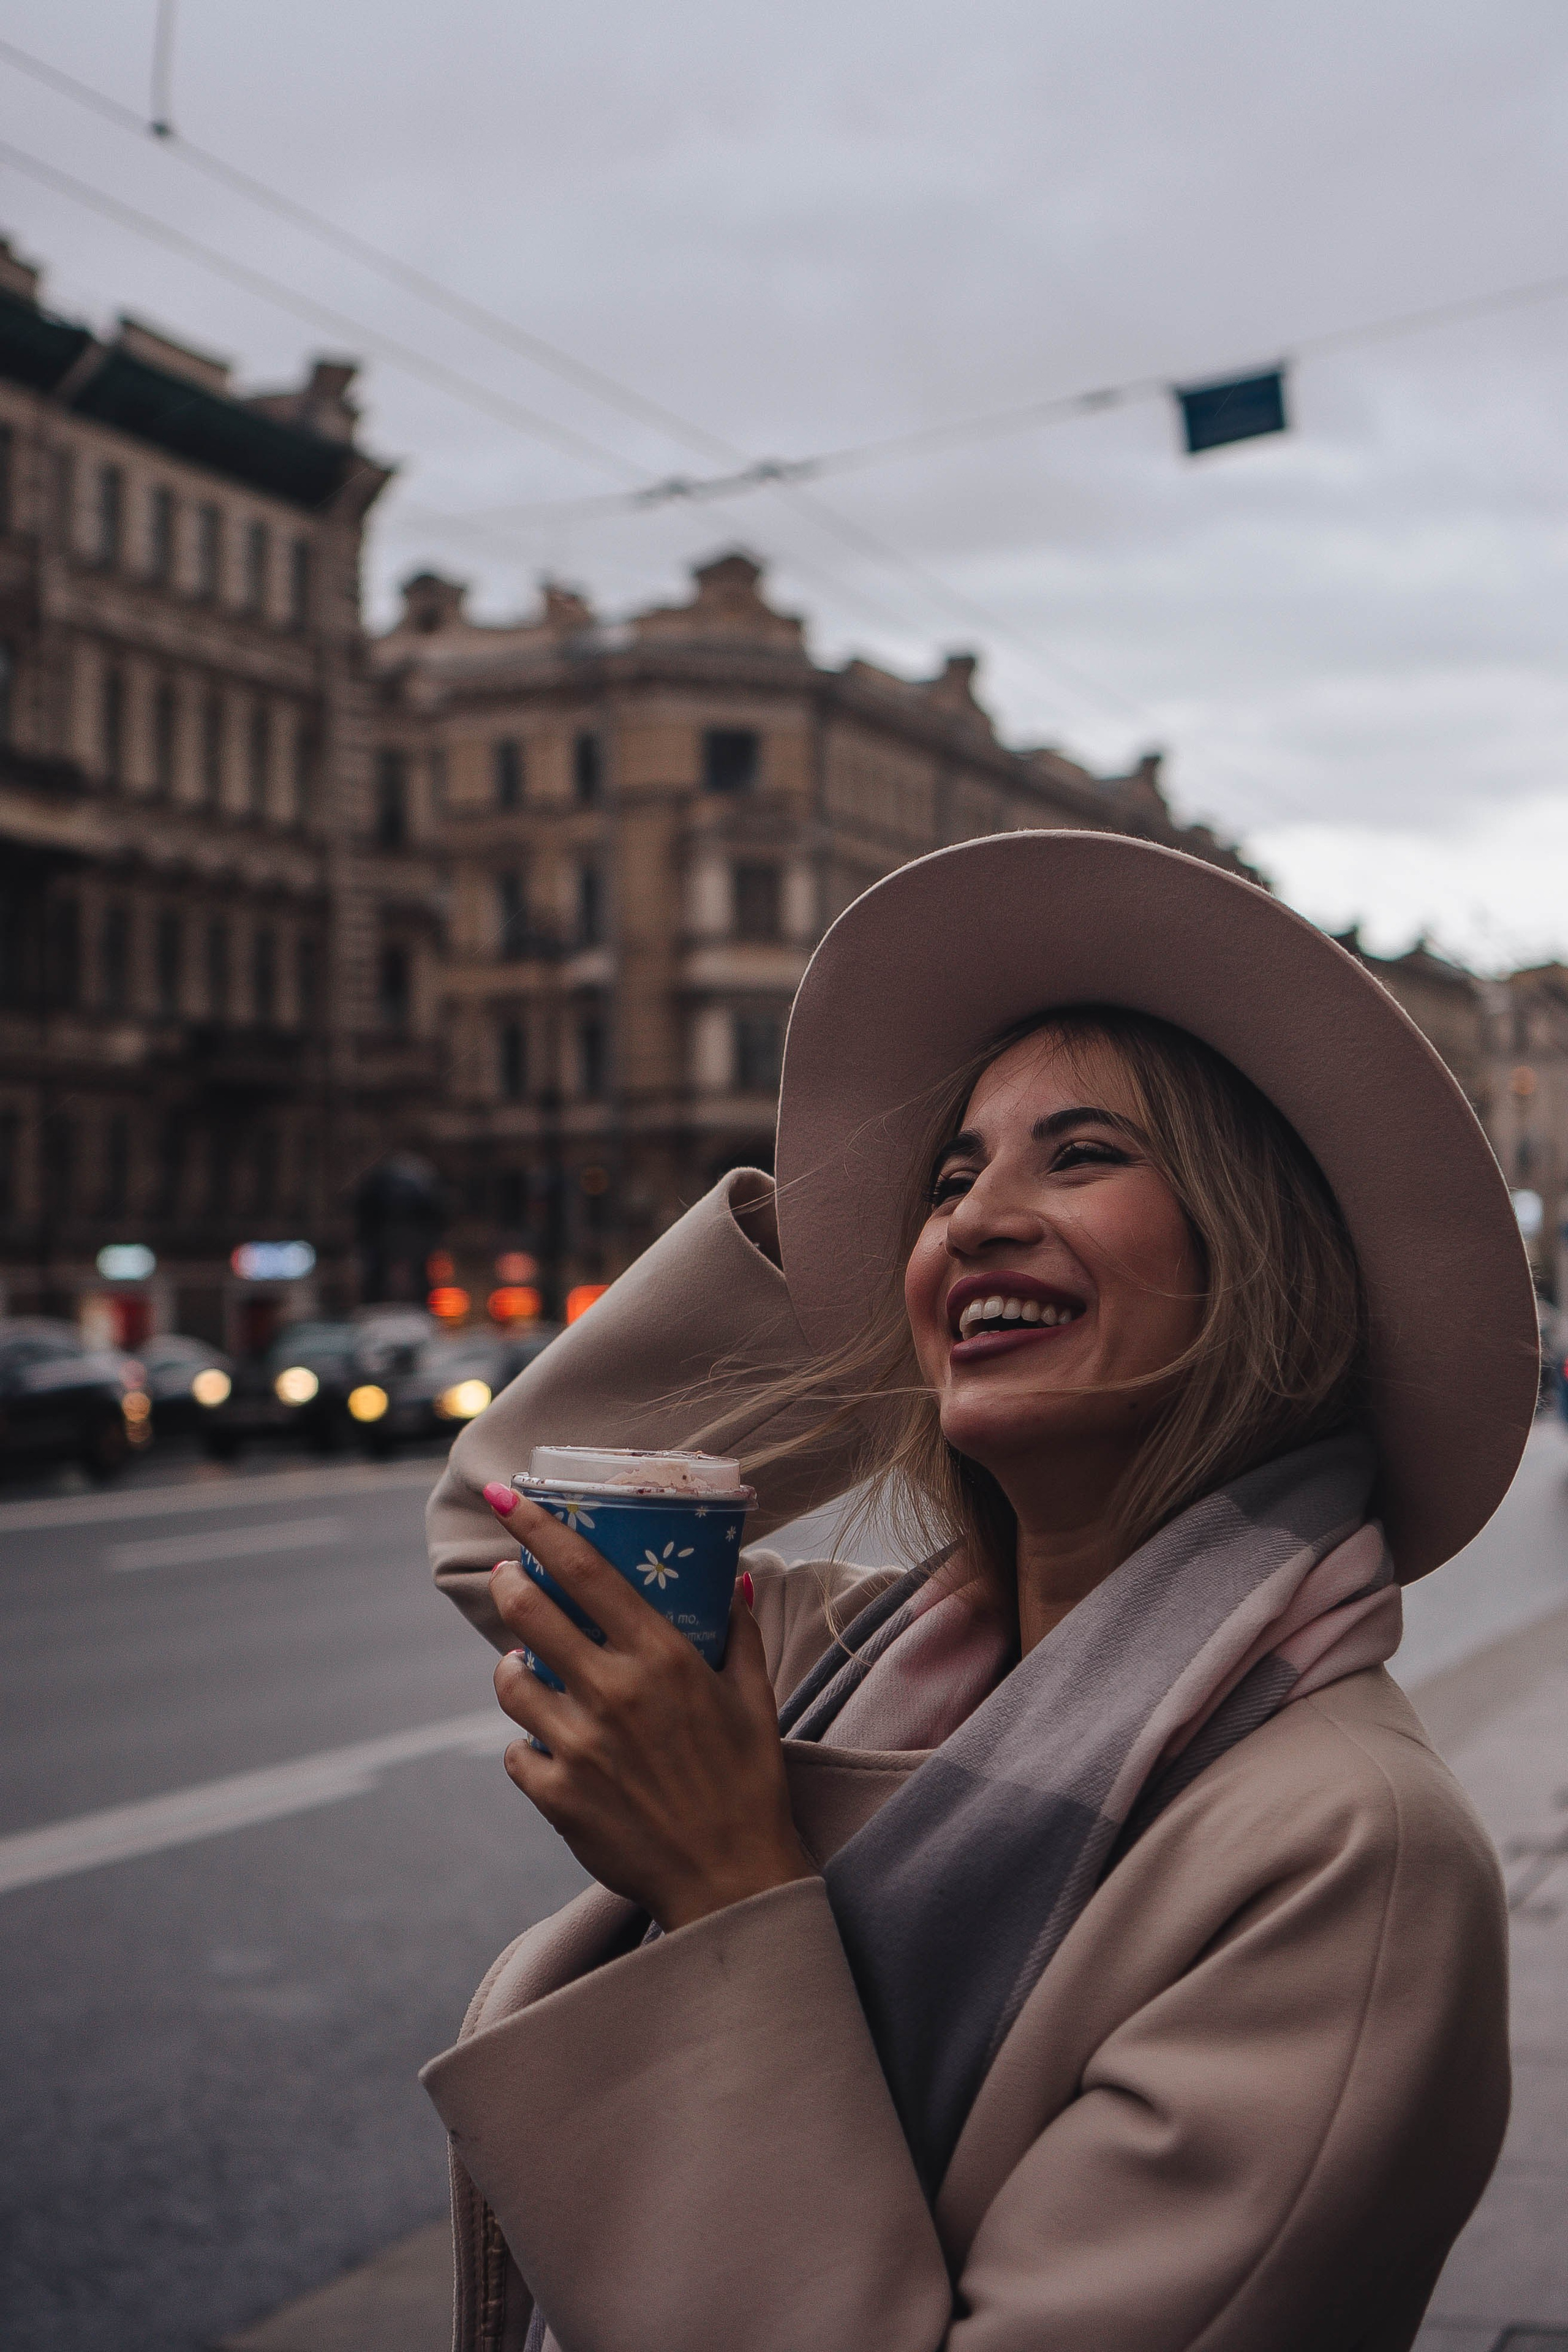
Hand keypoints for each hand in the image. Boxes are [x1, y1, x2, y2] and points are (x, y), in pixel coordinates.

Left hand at [484, 1489, 815, 1931]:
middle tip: (510, 1578)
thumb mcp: (755, 1698)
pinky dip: (528, 1744)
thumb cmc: (749, 1784)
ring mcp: (578, 1746)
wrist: (731, 1883)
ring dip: (513, 1668)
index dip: (536, 1526)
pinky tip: (552, 1746)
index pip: (583, 1570)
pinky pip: (516, 1751)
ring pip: (509, 1682)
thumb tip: (733, 1579)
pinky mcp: (555, 1796)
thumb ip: (740, 1633)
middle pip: (527, 1612)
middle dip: (509, 1584)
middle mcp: (613, 1692)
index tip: (505, 1496)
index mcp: (662, 1657)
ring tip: (529, 1669)